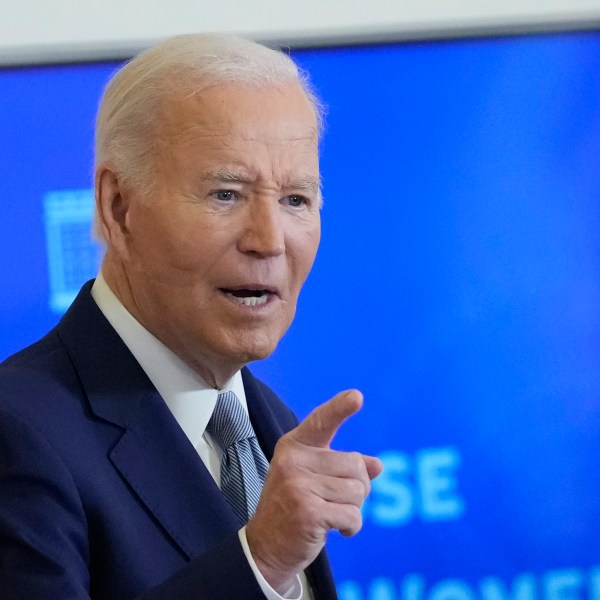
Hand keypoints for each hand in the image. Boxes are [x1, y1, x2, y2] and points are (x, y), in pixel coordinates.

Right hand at [246, 390, 382, 592]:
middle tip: (337, 501)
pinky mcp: (308, 511)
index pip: (321, 421)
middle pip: (356, 465)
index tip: (357, 396)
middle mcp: (294, 461)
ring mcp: (298, 486)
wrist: (265, 547)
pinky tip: (335, 530)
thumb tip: (377, 465)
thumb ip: (343, 468)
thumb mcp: (314, 480)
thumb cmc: (292, 508)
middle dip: (357, 487)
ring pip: (358, 491)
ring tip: (331, 514)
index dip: (340, 408)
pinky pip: (353, 515)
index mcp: (294, 446)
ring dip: (353, 509)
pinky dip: (351, 527)